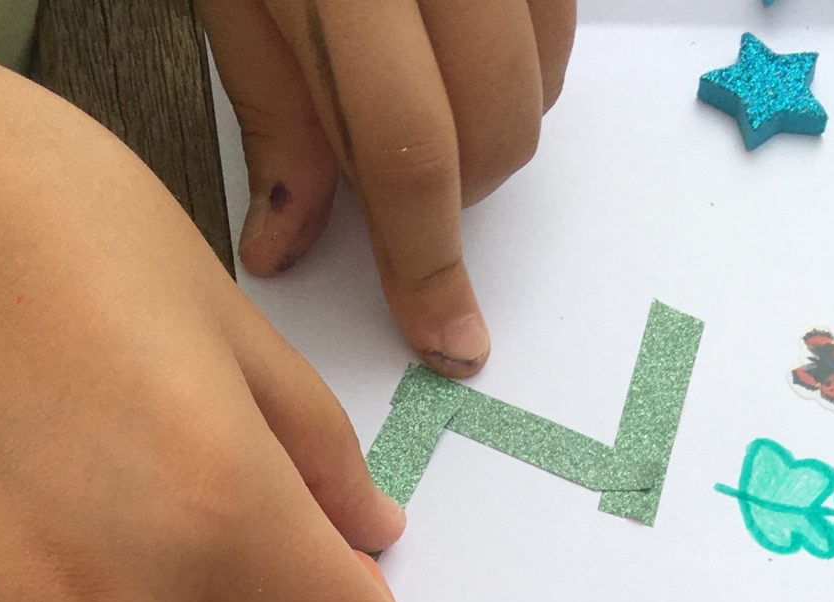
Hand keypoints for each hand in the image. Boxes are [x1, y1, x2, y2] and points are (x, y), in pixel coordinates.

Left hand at [205, 0, 575, 375]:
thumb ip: (273, 121)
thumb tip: (287, 245)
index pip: (406, 150)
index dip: (426, 261)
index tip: (446, 339)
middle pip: (493, 131)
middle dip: (454, 190)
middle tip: (397, 176)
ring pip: (539, 86)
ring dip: (490, 124)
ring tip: (423, 84)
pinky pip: (560, 24)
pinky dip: (521, 59)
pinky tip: (460, 35)